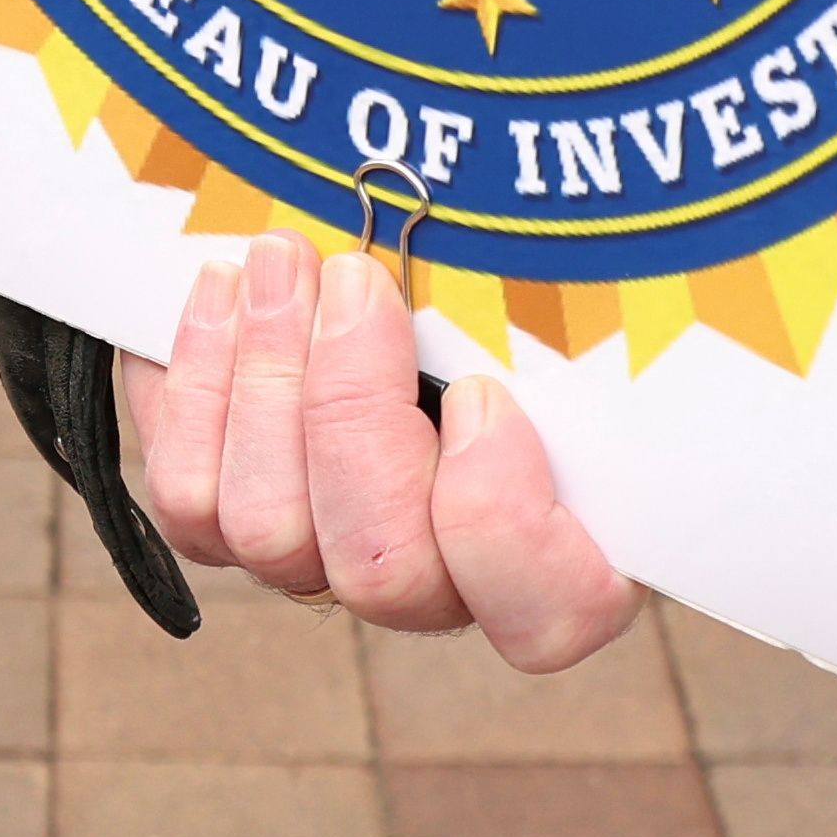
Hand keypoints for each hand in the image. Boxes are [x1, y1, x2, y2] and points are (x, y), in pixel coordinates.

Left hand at [116, 240, 635, 667]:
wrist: (360, 222)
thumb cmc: (508, 236)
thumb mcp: (564, 263)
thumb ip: (578, 295)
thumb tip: (646, 241)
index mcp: (561, 533)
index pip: (552, 614)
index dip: (505, 525)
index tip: (477, 392)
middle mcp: (438, 576)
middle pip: (387, 571)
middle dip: (354, 413)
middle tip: (354, 279)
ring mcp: (323, 557)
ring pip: (270, 536)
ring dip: (268, 382)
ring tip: (279, 262)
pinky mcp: (228, 525)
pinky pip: (191, 500)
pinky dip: (198, 388)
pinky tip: (222, 292)